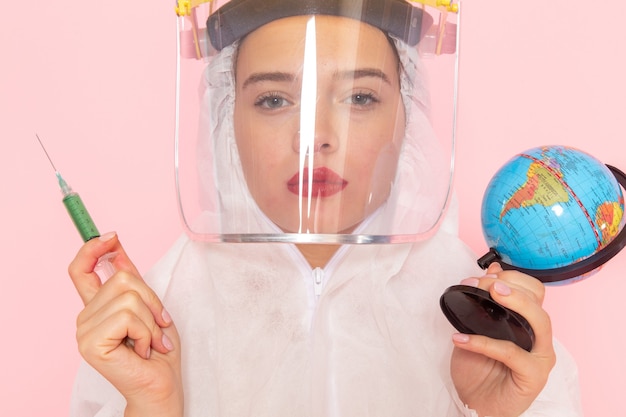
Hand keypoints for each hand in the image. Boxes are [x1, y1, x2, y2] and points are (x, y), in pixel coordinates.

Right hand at [68, 232, 182, 416]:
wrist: (162, 385)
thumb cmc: (158, 351)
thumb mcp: (149, 307)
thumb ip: (132, 282)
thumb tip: (118, 251)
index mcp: (97, 307)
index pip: (80, 270)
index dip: (92, 248)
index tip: (113, 237)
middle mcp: (85, 317)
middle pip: (122, 278)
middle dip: (151, 300)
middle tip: (156, 326)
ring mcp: (84, 331)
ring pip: (128, 296)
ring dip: (151, 320)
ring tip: (150, 342)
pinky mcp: (91, 343)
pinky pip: (127, 316)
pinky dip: (145, 332)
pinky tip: (143, 350)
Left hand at [450, 263, 555, 416]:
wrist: (475, 403)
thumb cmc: (478, 367)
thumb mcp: (476, 327)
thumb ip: (485, 302)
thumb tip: (493, 270)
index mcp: (529, 323)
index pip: (533, 291)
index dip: (510, 278)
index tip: (481, 276)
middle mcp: (540, 338)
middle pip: (538, 302)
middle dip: (510, 286)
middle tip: (482, 283)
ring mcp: (540, 357)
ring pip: (540, 322)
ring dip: (515, 303)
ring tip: (487, 292)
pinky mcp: (533, 376)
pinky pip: (512, 353)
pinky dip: (485, 343)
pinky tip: (461, 338)